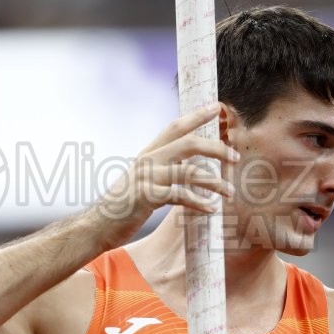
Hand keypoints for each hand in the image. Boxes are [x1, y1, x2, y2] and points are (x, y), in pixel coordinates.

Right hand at [94, 103, 238, 245]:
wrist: (98, 225)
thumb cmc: (124, 206)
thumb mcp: (143, 180)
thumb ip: (163, 170)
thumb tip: (188, 168)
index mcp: (149, 153)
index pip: (175, 127)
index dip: (197, 116)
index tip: (218, 107)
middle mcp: (148, 160)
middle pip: (188, 143)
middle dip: (216, 148)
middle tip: (235, 156)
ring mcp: (147, 178)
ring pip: (189, 171)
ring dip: (215, 182)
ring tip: (230, 192)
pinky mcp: (147, 198)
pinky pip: (180, 196)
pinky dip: (199, 203)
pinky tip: (212, 210)